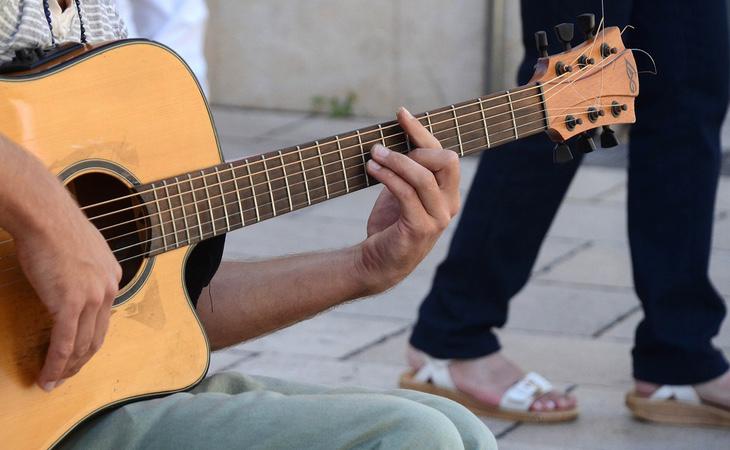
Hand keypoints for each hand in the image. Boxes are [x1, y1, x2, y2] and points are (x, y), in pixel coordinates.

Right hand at [6, 149, 121, 390]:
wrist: (44, 214)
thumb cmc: (54, 226)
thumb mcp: (81, 249)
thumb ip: (83, 269)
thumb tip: (72, 281)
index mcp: (112, 276)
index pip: (103, 318)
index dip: (88, 339)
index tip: (75, 353)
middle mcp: (108, 288)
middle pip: (97, 336)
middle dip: (81, 361)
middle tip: (64, 376)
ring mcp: (92, 297)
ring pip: (83, 345)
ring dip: (67, 368)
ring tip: (53, 382)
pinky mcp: (71, 303)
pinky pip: (65, 343)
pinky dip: (56, 364)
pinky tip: (47, 376)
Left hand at [356, 107, 459, 292]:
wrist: (377, 262)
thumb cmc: (390, 225)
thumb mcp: (401, 191)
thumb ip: (408, 169)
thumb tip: (398, 134)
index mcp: (449, 193)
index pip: (444, 154)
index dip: (422, 131)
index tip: (400, 113)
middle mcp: (450, 204)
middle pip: (446, 161)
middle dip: (415, 149)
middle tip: (383, 151)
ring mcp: (438, 218)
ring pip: (423, 177)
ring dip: (395, 161)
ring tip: (373, 155)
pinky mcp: (420, 228)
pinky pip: (406, 193)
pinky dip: (388, 176)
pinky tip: (372, 169)